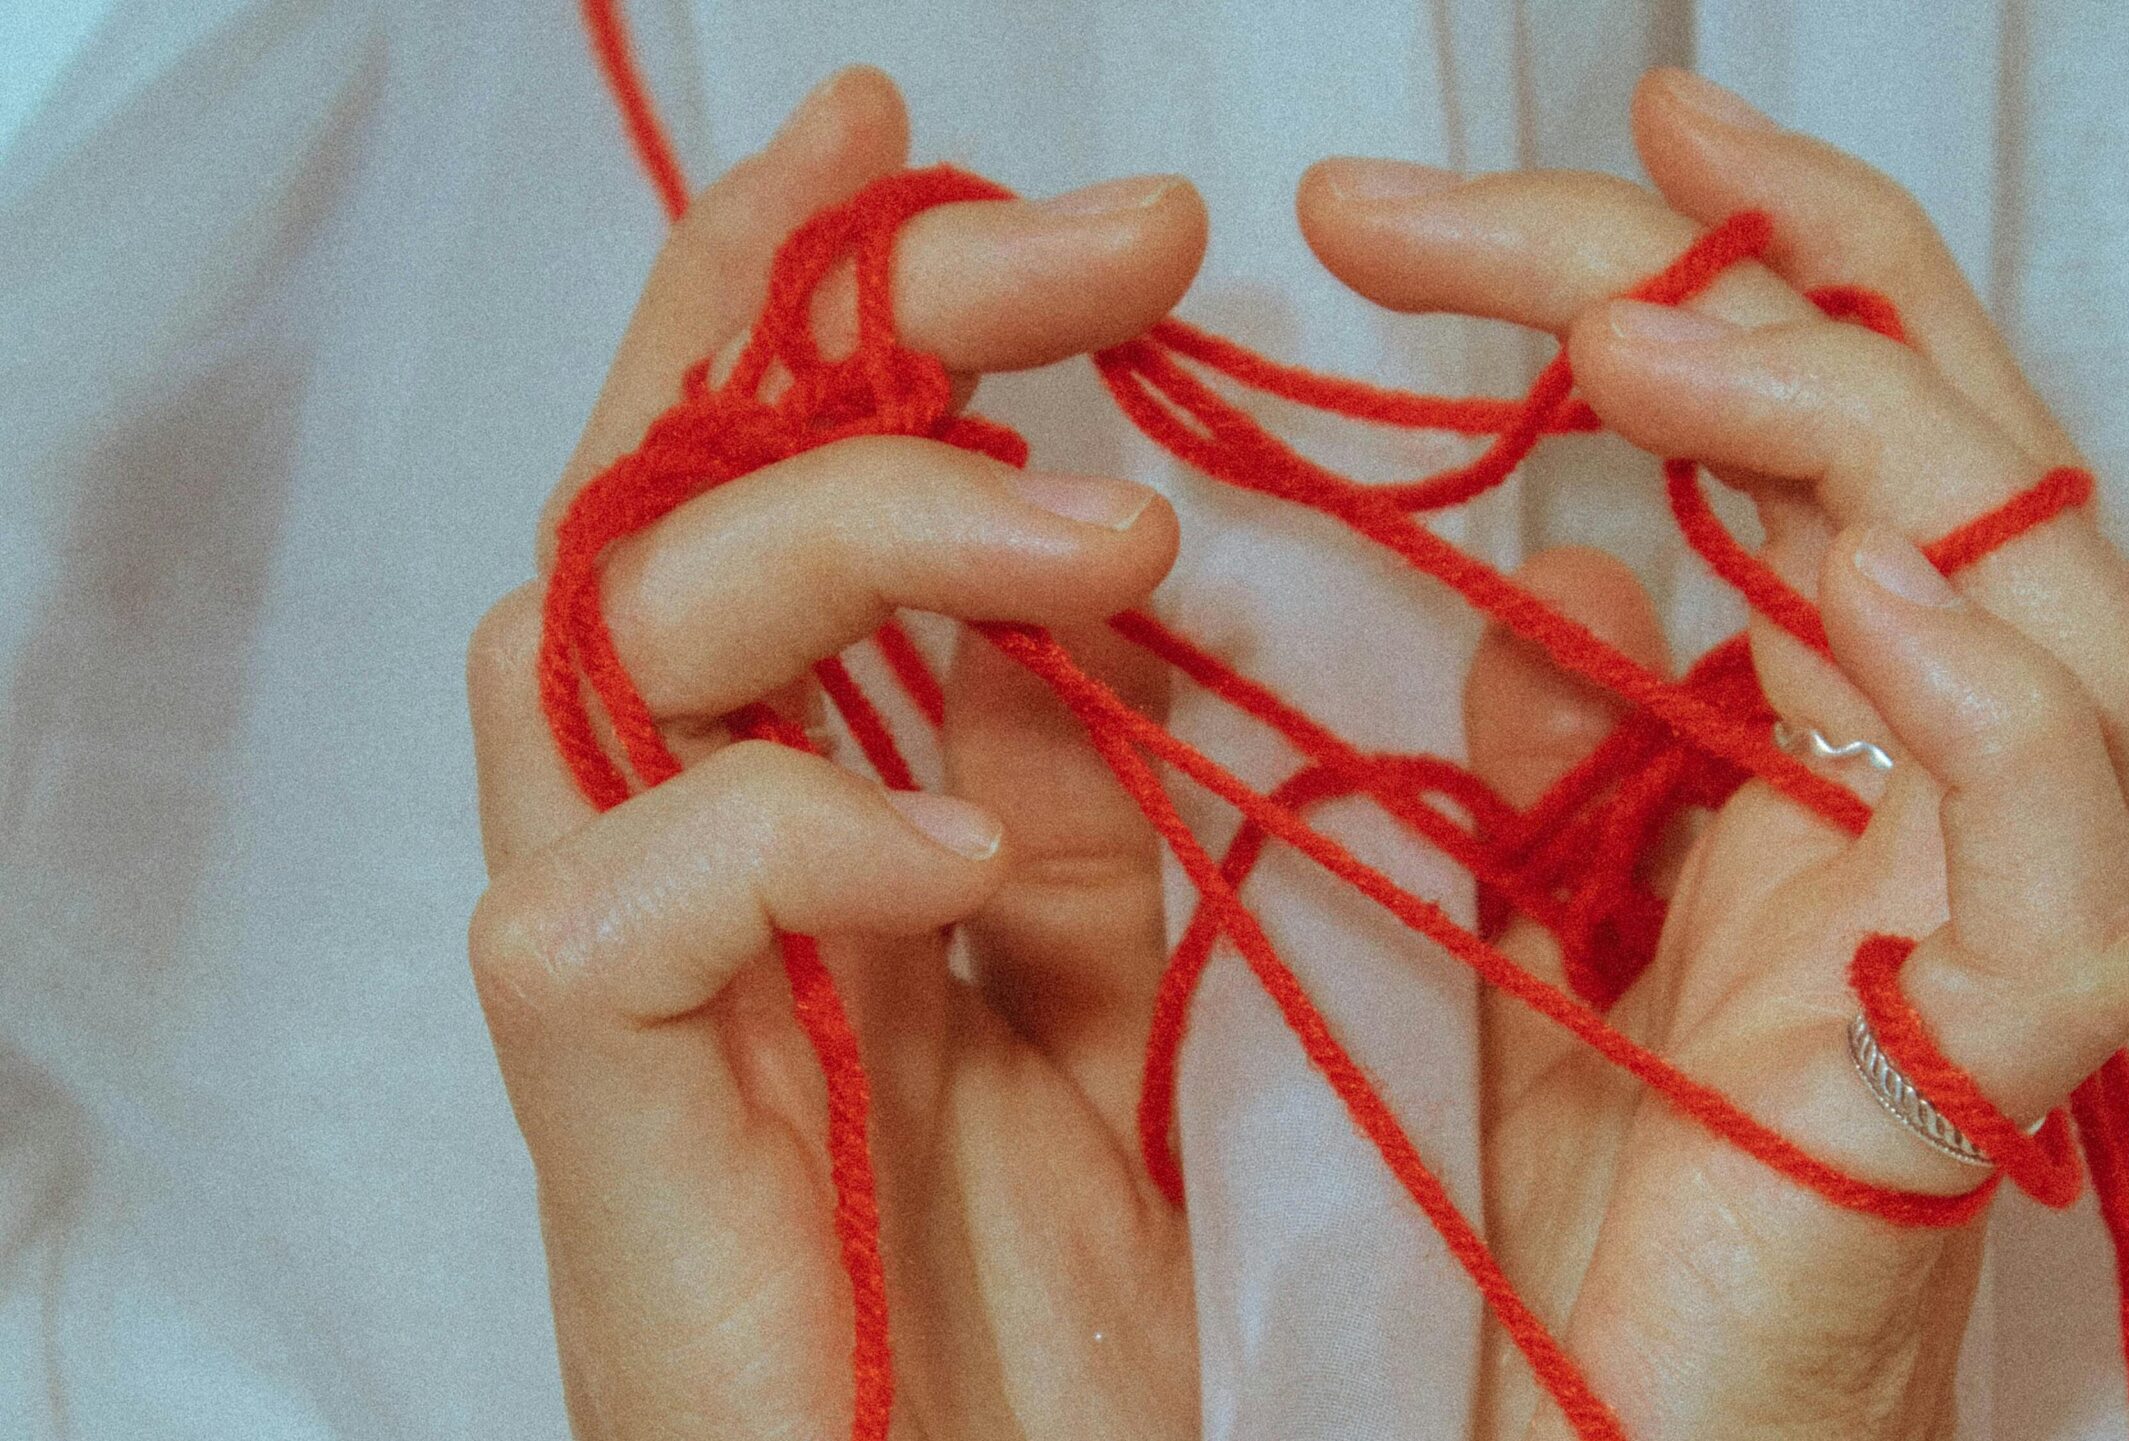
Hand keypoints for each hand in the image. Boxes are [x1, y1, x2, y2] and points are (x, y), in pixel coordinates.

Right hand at [464, 68, 1209, 1438]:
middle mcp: (686, 848)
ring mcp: (630, 980)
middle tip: (1112, 243)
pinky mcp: (606, 1131)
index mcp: (805, 800)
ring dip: (862, 533)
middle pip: (666, 486)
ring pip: (601, 635)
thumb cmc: (1061, 1322)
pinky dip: (790, 837)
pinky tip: (962, 851)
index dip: (809, 285)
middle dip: (865, 315)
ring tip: (1112, 536)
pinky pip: (610, 914)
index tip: (922, 143)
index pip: (755, 471)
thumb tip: (1099, 580)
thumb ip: (1075, 793)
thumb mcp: (1104, 993)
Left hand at [1300, 69, 2128, 1438]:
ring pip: (2056, 602)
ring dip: (1851, 433)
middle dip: (1747, 279)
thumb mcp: (1549, 911)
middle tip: (1554, 179)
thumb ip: (1572, 745)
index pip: (1851, 424)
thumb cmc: (1605, 1191)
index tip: (1629, 124)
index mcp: (1857, 733)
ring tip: (1635, 335)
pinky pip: (2062, 847)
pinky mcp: (2007, 1057)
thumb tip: (1567, 578)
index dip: (1762, 253)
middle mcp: (1966, 789)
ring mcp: (2011, 912)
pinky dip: (1973, 694)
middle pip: (1940, 457)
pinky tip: (1825, 579)